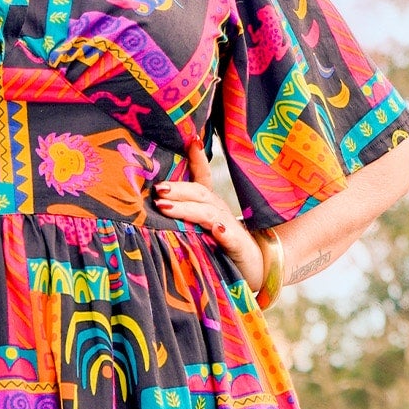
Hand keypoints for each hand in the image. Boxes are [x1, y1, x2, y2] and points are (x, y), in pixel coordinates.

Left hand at [151, 140, 266, 289]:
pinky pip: (230, 237)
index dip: (197, 159)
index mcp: (210, 204)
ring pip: (207, 212)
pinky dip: (223, 232)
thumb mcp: (199, 229)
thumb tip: (153, 204)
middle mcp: (219, 210)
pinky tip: (216, 230)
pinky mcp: (238, 246)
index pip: (203, 177)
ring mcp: (229, 227)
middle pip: (199, 192)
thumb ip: (182, 217)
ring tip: (165, 206)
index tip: (190, 140)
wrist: (255, 268)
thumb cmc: (220, 248)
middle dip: (177, 188)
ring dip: (186, 208)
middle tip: (157, 188)